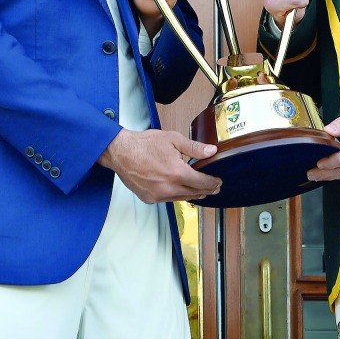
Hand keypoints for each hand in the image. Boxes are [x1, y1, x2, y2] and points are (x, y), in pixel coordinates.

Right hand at [98, 129, 221, 202]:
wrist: (121, 152)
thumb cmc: (144, 144)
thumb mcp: (173, 139)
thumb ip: (194, 148)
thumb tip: (211, 151)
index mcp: (177, 173)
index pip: (202, 183)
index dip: (213, 183)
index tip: (218, 182)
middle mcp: (168, 188)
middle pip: (194, 193)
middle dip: (207, 190)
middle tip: (214, 188)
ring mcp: (158, 195)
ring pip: (182, 198)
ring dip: (193, 194)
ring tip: (201, 191)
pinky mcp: (150, 198)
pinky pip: (169, 199)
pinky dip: (177, 195)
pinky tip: (181, 190)